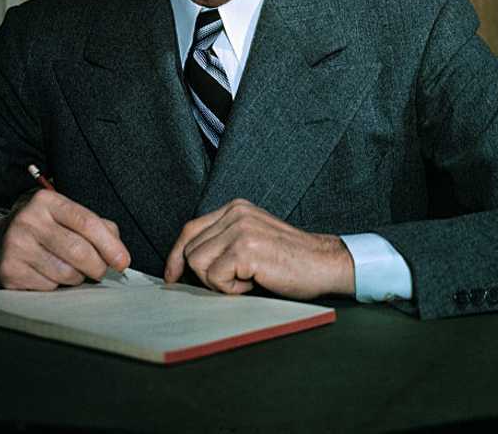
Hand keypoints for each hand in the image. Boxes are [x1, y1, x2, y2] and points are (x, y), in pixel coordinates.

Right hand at [0, 190, 129, 289]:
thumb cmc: (41, 229)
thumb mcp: (64, 216)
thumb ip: (96, 226)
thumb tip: (118, 252)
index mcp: (47, 201)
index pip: (87, 222)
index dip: (110, 245)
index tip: (123, 261)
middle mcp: (29, 220)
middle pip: (79, 251)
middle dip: (97, 266)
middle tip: (101, 271)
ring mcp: (17, 247)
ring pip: (66, 273)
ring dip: (78, 277)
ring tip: (72, 270)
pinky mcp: (10, 271)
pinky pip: (49, 287)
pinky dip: (57, 286)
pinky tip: (50, 275)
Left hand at [164, 199, 354, 299]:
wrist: (325, 263)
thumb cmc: (290, 260)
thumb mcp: (251, 239)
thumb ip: (223, 241)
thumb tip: (184, 265)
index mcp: (234, 208)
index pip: (190, 230)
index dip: (176, 256)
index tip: (172, 276)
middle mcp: (234, 213)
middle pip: (189, 250)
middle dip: (204, 275)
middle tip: (237, 280)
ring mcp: (239, 230)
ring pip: (197, 264)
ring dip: (219, 282)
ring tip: (247, 278)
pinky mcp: (245, 250)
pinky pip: (214, 278)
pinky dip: (232, 289)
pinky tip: (255, 281)